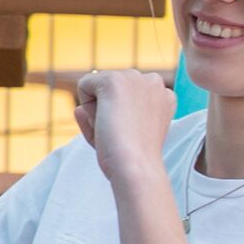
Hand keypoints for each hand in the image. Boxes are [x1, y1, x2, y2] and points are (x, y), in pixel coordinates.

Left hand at [73, 68, 173, 183]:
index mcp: (164, 96)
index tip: (134, 135)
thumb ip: (105, 119)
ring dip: (98, 111)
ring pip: (99, 89)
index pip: (128, 97)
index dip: (123, 118)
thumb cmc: (133, 159)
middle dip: (110, 111)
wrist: (136, 165)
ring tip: (114, 129)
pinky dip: (85, 106)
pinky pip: (84, 85)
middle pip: (113, 91)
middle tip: (123, 134)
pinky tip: (103, 120)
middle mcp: (153, 81)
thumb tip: (79, 109)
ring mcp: (134, 78)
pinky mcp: (113, 80)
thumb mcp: (126, 136)